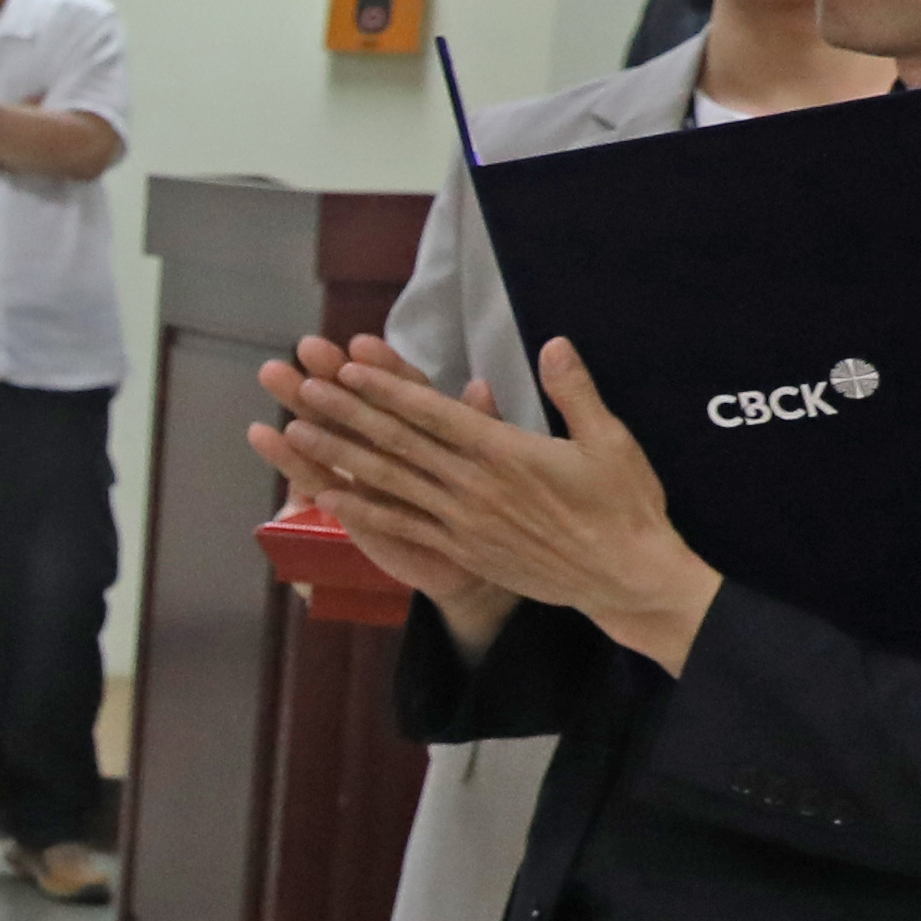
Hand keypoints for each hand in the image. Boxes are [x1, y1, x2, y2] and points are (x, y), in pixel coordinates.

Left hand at [252, 328, 714, 662]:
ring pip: (390, 482)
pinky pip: (402, 527)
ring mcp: (462, 520)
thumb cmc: (624, 505)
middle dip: (346, 412)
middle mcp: (474, 484)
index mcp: (506, 451)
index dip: (388, 388)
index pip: (434, 413)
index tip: (349, 367)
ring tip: (296, 433)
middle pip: (399, 442)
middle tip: (302, 387)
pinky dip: (363, 513)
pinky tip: (327, 499)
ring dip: (341, 457)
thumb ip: (574, 391)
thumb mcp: (609, 441)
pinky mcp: (461, 549)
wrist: (624, 577)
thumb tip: (555, 343)